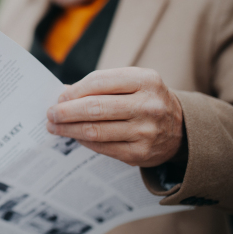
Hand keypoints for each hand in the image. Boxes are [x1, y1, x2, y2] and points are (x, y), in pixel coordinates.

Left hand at [46, 67, 183, 166]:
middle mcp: (148, 105)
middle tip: (50, 114)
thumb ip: (100, 85)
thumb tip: (63, 93)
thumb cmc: (145, 100)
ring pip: (95, 130)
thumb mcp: (131, 84)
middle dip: (66, 111)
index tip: (59, 97)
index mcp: (145, 80)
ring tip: (54, 127)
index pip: (98, 81)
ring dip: (68, 129)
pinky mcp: (140, 153)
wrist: (181, 128)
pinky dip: (83, 141)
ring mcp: (146, 131)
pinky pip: (102, 147)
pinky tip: (74, 136)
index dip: (74, 91)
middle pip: (94, 108)